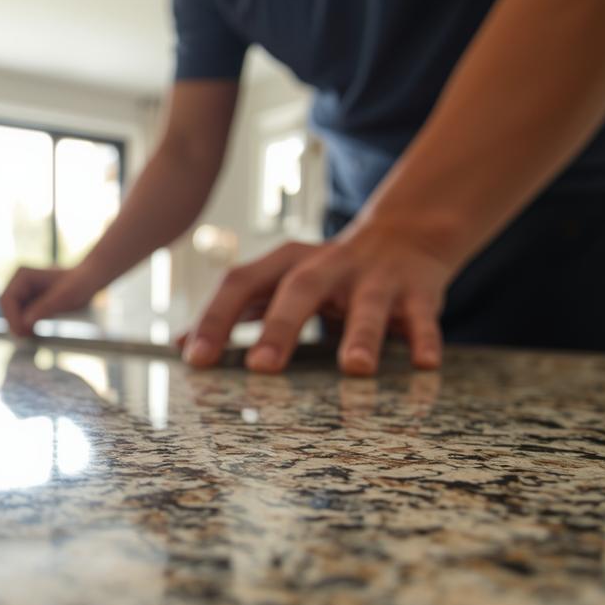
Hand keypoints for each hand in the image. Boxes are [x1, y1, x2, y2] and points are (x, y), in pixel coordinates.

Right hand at [0, 265, 98, 336]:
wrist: (90, 280)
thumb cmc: (79, 284)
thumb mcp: (63, 297)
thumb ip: (43, 308)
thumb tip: (24, 323)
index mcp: (23, 275)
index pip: (6, 300)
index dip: (11, 318)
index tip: (23, 332)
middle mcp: (19, 282)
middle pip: (6, 308)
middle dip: (14, 323)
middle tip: (27, 339)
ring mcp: (23, 292)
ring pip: (12, 314)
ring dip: (19, 326)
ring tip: (31, 337)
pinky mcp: (29, 302)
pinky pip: (21, 317)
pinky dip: (25, 326)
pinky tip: (34, 333)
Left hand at [182, 222, 460, 375]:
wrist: (406, 236)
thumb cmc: (328, 275)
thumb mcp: (281, 283)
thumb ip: (238, 311)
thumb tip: (180, 345)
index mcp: (287, 264)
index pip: (242, 284)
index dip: (216, 319)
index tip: (194, 358)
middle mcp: (328, 266)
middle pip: (299, 290)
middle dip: (280, 328)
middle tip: (262, 369)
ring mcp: (375, 278)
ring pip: (366, 305)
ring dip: (361, 335)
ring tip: (355, 369)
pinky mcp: (418, 293)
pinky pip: (422, 318)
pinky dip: (424, 340)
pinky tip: (425, 365)